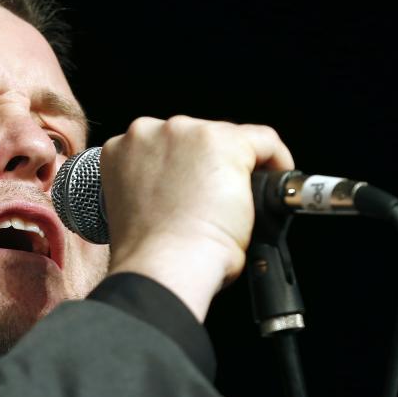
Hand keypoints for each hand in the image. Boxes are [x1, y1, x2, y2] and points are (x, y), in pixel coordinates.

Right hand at [101, 115, 294, 319]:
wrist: (163, 264)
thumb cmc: (149, 252)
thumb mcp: (137, 207)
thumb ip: (155, 186)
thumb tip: (188, 193)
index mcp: (122, 149)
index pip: (166, 146)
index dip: (185, 169)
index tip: (196, 189)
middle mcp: (150, 132)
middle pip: (196, 138)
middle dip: (209, 167)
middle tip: (217, 202)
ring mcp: (187, 133)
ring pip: (227, 139)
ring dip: (235, 167)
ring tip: (239, 202)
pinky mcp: (224, 142)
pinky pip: (263, 141)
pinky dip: (275, 161)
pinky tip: (271, 188)